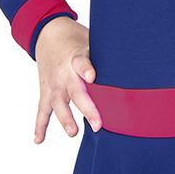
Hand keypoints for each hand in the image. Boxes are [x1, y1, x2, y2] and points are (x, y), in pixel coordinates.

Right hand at [33, 16, 102, 142]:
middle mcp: (64, 72)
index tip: (92, 77)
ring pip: (58, 103)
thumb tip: (135, 66)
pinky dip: (39, 126)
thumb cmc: (76, 40)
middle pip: (75, 92)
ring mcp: (53, 84)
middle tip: (97, 125)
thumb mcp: (91, 40)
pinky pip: (42, 110)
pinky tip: (39, 140)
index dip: (86, 69)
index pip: (81, 63)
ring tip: (73, 133)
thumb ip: (105, 56)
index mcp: (76, 57)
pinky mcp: (45, 91)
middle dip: (86, 109)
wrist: (47, 33)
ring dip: (65, 119)